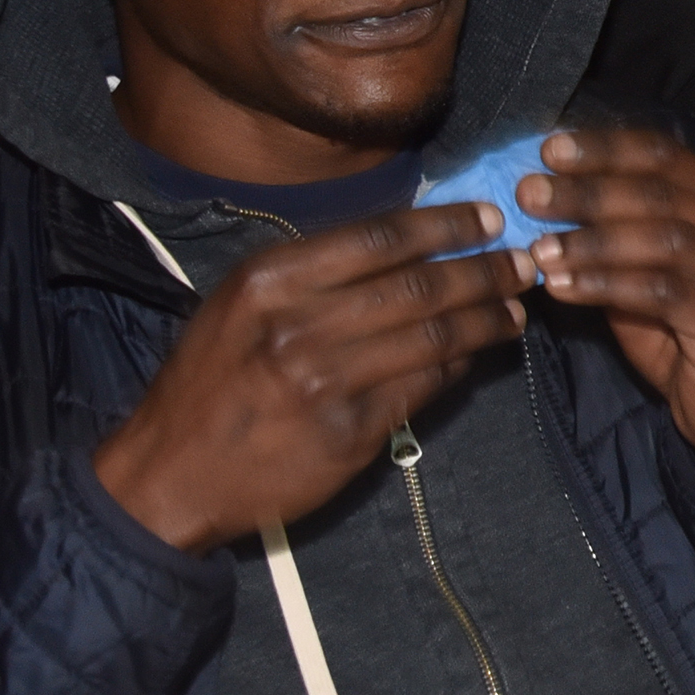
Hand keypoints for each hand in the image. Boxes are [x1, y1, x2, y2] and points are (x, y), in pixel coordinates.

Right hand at [93, 203, 539, 552]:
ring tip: (516, 308)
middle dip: (483, 270)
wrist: (168, 474)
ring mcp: (326, 382)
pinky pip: (423, 387)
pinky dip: (459, 365)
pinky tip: (477, 353)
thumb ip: (313, 274)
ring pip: (432, 336)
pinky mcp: (348, 433)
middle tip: (526, 262)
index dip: (445, 226)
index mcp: (271, 281)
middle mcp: (299, 325)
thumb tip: (407, 242)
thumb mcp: (240, 307)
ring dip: (485, 319)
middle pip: (418, 285)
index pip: (379, 238)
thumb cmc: (209, 382)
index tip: (489, 220)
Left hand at [519, 124, 694, 486]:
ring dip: (592, 241)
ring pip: (664, 239)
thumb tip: (539, 201)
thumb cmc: (679, 335)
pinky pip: (664, 292)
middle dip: (589, 191)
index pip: (664, 155)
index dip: (605, 149)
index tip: (548, 149)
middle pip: (660, 193)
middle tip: (530, 194)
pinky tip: (562, 287)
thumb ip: (604, 238)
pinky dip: (606, 285)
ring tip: (538, 249)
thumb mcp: (635, 276)